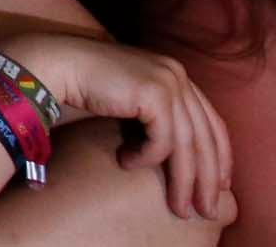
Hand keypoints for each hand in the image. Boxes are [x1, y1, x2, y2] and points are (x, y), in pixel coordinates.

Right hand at [0, 32, 238, 225]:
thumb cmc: (85, 88)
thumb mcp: (131, 104)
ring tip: (178, 207)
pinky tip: (125, 162)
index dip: (219, 157)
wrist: (56, 66)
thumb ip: (156, 118)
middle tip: (207, 210)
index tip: (217, 188)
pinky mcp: (154, 92)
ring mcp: (168, 80)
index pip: (211, 122)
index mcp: (176, 74)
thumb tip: (180, 157)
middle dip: (207, 178)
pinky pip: (162, 140)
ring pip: (188, 143)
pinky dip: (147, 158)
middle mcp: (177, 73)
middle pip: (206, 136)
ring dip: (182, 180)